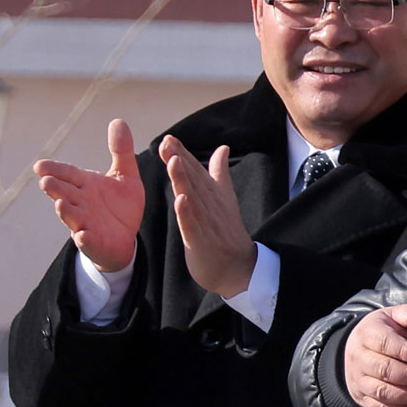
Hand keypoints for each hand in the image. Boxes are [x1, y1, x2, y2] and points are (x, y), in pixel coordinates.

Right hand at [35, 119, 144, 270]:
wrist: (126, 237)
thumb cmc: (120, 205)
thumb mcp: (125, 175)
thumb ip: (121, 151)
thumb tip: (118, 120)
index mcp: (85, 184)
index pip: (67, 173)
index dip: (54, 169)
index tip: (39, 165)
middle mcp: (80, 202)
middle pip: (64, 192)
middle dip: (55, 188)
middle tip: (45, 181)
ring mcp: (85, 222)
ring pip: (71, 216)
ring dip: (65, 211)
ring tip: (60, 204)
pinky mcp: (94, 241)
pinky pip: (87, 240)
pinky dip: (84, 238)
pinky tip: (83, 235)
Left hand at [160, 136, 255, 297]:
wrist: (238, 268)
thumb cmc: (227, 233)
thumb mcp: (225, 198)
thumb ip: (220, 173)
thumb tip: (222, 148)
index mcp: (213, 195)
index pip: (196, 170)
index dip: (183, 154)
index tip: (169, 138)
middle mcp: (210, 205)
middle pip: (193, 179)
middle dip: (179, 160)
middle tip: (167, 142)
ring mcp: (206, 223)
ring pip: (192, 198)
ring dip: (183, 180)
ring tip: (172, 161)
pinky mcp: (200, 241)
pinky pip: (192, 226)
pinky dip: (186, 213)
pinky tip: (180, 200)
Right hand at [344, 303, 406, 406]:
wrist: (357, 348)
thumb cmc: (384, 331)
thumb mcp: (395, 317)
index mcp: (367, 334)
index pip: (384, 343)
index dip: (403, 351)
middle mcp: (359, 357)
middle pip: (383, 369)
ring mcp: (358, 379)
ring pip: (381, 391)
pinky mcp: (362, 397)